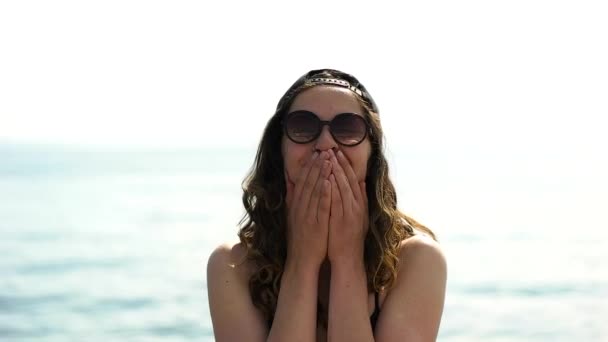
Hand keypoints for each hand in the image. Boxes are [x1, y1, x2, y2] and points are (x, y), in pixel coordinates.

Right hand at [285, 151, 332, 268]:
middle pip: (308, 182)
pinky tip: (329, 181)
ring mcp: (308, 216)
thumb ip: (292, 198)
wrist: (301, 260)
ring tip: (328, 159)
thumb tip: (289, 181)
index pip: (301, 181)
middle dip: (316, 165)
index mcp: (295, 205)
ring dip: (321, 174)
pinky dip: (324, 193)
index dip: (308, 166)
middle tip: (323, 150)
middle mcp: (300, 208)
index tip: (315, 153)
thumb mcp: (293, 216)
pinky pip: (320, 206)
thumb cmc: (301, 239)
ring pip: (314, 191)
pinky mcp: (316, 224)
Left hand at [327, 149, 368, 263]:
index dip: (346, 165)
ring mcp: (350, 213)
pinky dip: (332, 188)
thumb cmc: (349, 238)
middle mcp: (357, 206)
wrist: (348, 259)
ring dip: (336, 171)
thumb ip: (359, 199)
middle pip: (348, 180)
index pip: (353, 179)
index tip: (338, 152)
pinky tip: (327, 178)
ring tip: (328, 157)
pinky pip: (337, 201)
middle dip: (340, 163)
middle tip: (332, 148)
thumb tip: (359, 181)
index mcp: (360, 204)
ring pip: (343, 187)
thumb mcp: (358, 216)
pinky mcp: (342, 220)